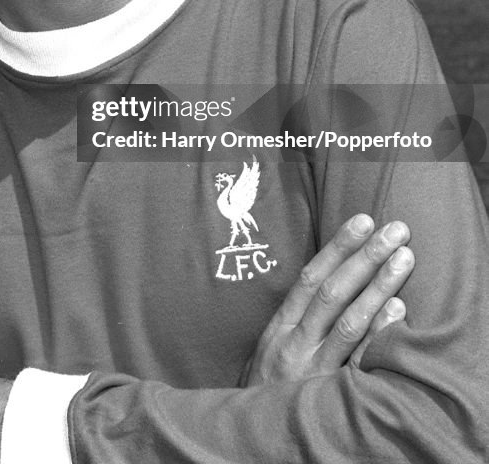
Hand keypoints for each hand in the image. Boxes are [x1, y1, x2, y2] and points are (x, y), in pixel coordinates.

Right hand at [240, 213, 412, 386]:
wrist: (254, 436)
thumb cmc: (268, 386)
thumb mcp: (274, 345)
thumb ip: (299, 316)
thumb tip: (330, 277)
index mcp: (280, 326)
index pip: (310, 277)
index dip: (337, 248)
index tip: (362, 221)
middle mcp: (294, 342)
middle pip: (332, 292)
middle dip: (365, 257)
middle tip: (393, 230)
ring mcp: (312, 369)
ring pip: (348, 321)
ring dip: (378, 286)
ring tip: (404, 259)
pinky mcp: (327, 395)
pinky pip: (357, 362)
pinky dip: (378, 334)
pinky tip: (398, 309)